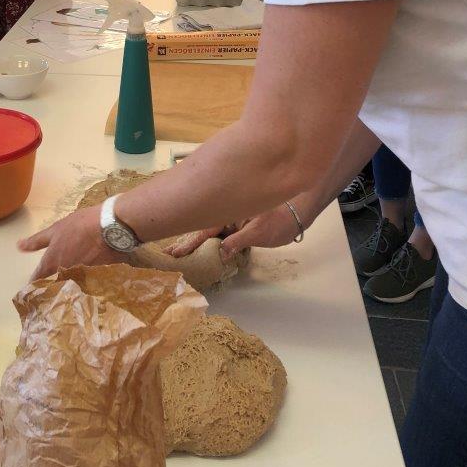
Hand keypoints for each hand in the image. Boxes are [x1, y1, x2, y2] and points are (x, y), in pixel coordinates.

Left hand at [18, 205, 117, 279]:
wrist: (109, 227)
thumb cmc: (79, 226)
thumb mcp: (55, 230)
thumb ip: (36, 241)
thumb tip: (18, 246)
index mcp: (51, 263)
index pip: (38, 279)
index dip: (34, 284)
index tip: (33, 288)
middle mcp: (63, 275)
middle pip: (54, 287)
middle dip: (51, 288)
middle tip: (51, 288)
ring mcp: (79, 279)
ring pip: (70, 288)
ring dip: (67, 288)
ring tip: (68, 286)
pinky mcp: (94, 279)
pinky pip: (85, 286)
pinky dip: (83, 286)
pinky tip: (86, 283)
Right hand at [168, 204, 303, 258]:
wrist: (299, 214)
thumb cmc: (281, 221)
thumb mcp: (259, 232)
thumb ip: (238, 242)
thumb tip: (221, 253)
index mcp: (231, 212)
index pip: (206, 228)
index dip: (190, 241)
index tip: (175, 252)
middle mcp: (229, 214)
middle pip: (203, 228)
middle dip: (186, 241)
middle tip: (168, 253)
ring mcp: (233, 220)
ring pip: (211, 232)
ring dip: (196, 242)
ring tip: (177, 252)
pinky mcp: (239, 226)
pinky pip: (221, 235)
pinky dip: (210, 243)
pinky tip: (200, 250)